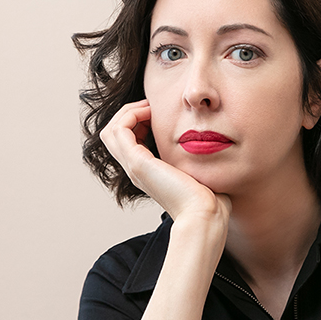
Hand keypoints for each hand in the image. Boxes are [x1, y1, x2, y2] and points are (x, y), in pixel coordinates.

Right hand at [100, 100, 229, 225]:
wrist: (205, 213)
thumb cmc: (208, 197)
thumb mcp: (197, 172)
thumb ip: (193, 159)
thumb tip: (206, 146)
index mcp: (147, 173)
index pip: (128, 141)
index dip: (138, 122)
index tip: (159, 113)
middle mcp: (136, 170)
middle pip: (114, 135)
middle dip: (130, 114)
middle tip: (152, 106)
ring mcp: (134, 167)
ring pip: (112, 131)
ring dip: (129, 112)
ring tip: (150, 106)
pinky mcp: (138, 163)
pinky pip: (119, 130)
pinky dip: (131, 115)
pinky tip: (151, 111)